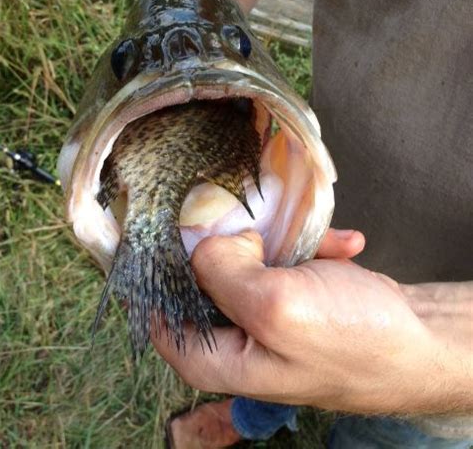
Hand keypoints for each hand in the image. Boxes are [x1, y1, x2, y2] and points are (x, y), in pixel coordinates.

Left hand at [152, 231, 469, 414]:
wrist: (421, 341)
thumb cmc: (351, 338)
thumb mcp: (276, 306)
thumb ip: (223, 273)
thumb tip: (202, 243)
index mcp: (214, 357)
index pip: (158, 307)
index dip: (163, 264)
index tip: (176, 221)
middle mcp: (233, 337)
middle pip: (204, 274)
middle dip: (236, 244)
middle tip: (263, 230)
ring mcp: (264, 313)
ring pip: (247, 258)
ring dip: (282, 241)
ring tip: (320, 242)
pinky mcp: (292, 294)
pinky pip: (283, 258)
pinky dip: (309, 246)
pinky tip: (342, 247)